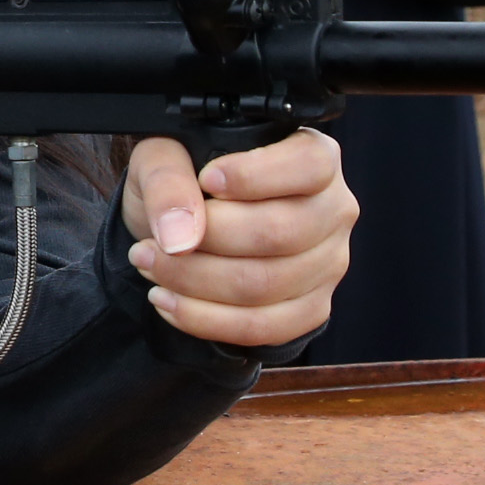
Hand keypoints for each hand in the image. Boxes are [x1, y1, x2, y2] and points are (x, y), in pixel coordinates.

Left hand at [118, 129, 355, 350]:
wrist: (184, 225)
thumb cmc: (184, 179)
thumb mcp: (164, 157)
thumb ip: (168, 180)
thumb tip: (180, 236)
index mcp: (317, 156)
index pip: (307, 166)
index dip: (254, 176)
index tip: (205, 181)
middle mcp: (334, 209)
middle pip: (278, 234)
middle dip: (204, 241)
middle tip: (149, 243)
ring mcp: (329, 263)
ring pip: (264, 286)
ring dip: (193, 282)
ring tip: (149, 265)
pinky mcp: (312, 308)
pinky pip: (262, 327)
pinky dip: (205, 320)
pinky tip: (168, 301)